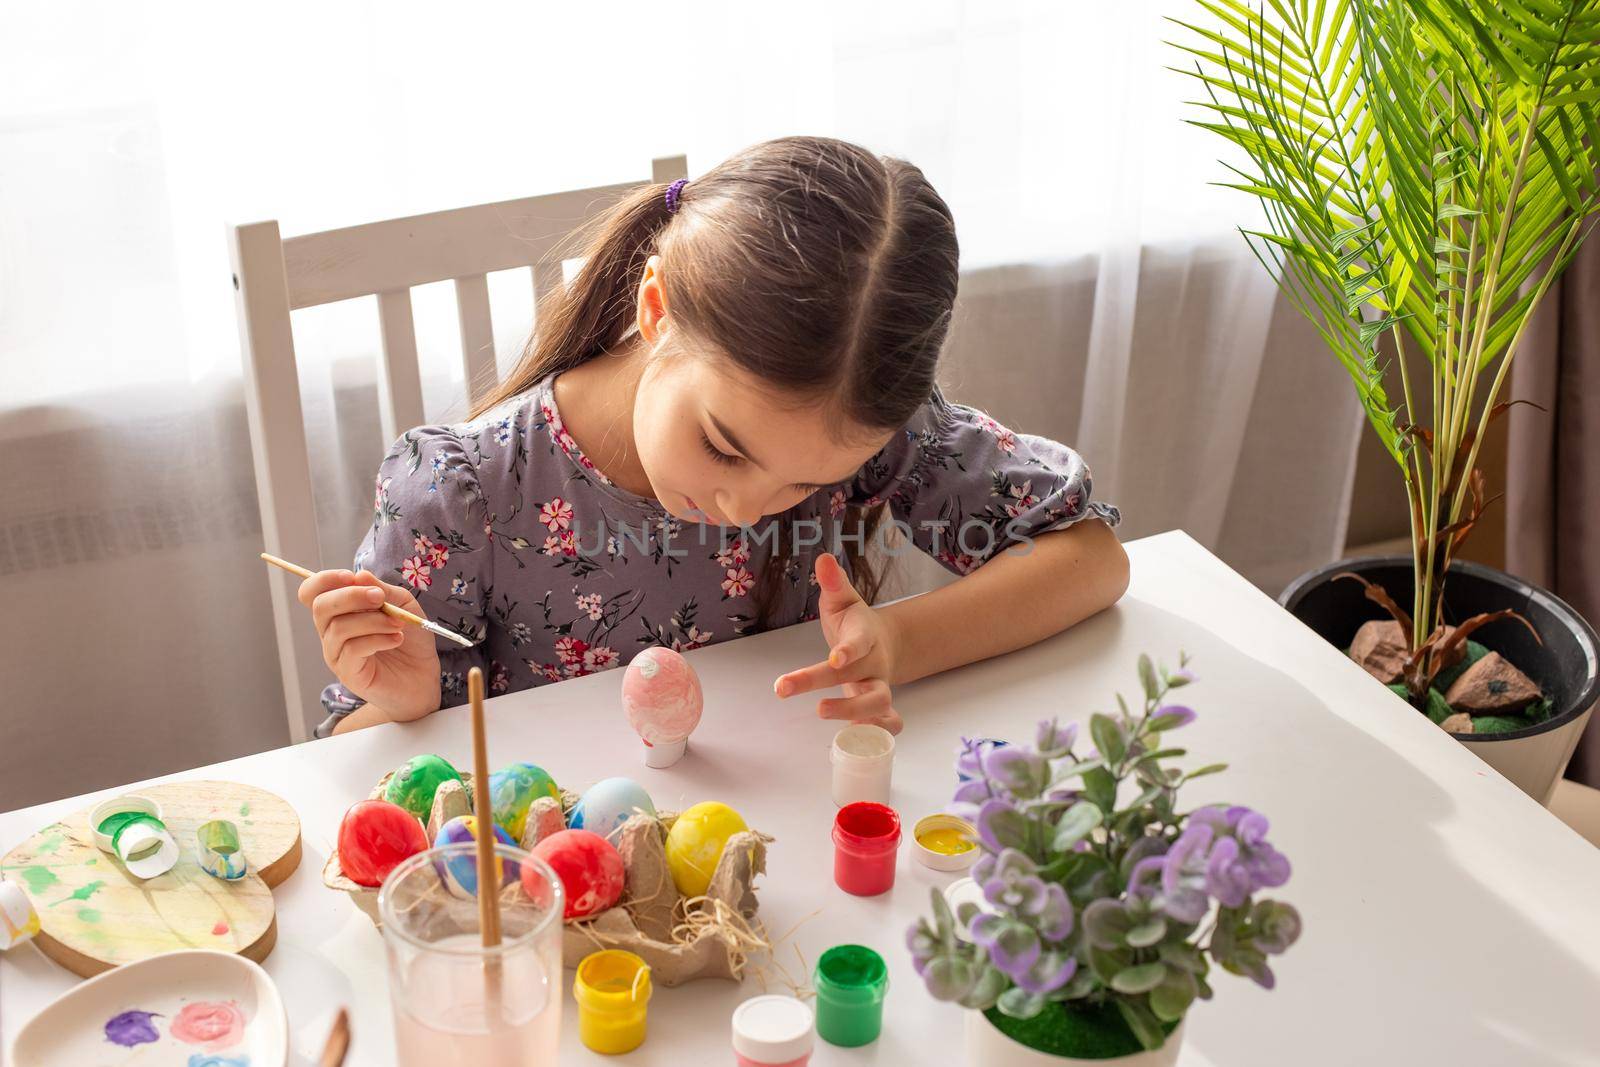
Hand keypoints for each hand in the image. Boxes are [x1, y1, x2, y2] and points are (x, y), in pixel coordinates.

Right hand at [297, 569, 441, 718]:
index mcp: (340, 612)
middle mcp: (331, 632)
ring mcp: (336, 654)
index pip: (312, 592)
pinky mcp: (347, 673)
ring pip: (339, 628)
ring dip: (373, 620)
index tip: (351, 576)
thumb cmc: (410, 639)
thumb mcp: (402, 605)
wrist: (423, 676)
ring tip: (398, 624)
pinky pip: (351, 650)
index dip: (324, 579)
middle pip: (320, 606)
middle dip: (351, 596)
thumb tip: (359, 575)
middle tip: (380, 598)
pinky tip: (395, 639)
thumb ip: (382, 590)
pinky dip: (377, 639)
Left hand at [772, 553, 902, 733]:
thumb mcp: (842, 601)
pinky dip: (878, 732)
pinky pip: (888, 723)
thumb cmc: (854, 623)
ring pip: (878, 703)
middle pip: (857, 676)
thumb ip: (833, 583)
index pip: (859, 643)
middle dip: (823, 684)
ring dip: (852, 712)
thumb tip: (823, 559)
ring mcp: (879, 686)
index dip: (848, 651)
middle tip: (784, 688)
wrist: (883, 644)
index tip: (833, 657)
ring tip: (822, 713)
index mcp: (866, 636)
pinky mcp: (879, 707)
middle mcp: (875, 663)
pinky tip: (851, 738)